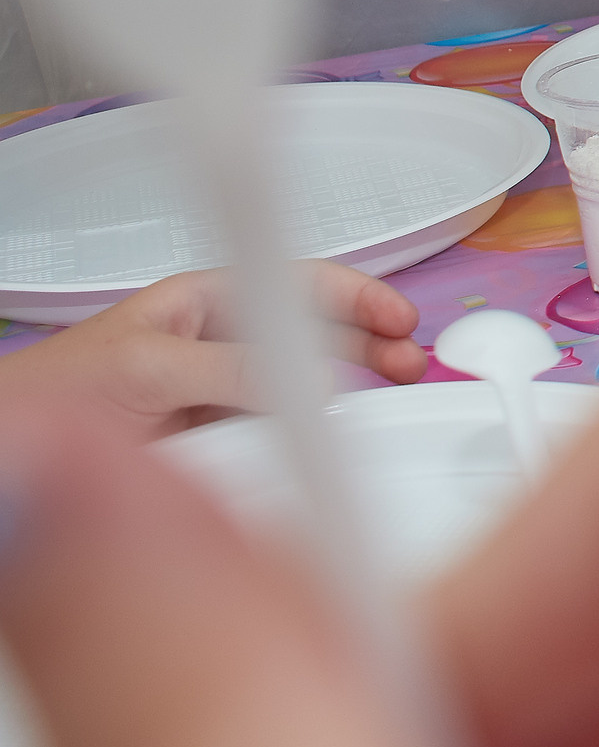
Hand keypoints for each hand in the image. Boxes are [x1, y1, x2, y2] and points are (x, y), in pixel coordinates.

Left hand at [0, 263, 426, 441]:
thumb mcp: (148, 372)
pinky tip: (326, 459)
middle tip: (409, 367)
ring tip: (383, 413)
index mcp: (204, 304)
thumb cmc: (42, 394)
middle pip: (315, 340)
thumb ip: (231, 373)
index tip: (398, 321)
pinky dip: (305, 451)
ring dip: (344, 401)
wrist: (0, 455)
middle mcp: (216, 348)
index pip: (302, 287)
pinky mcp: (211, 455)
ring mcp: (215, 402)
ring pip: (300, 395)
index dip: (358, 300)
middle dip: (369, 349)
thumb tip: (315, 384)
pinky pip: (273, 447)